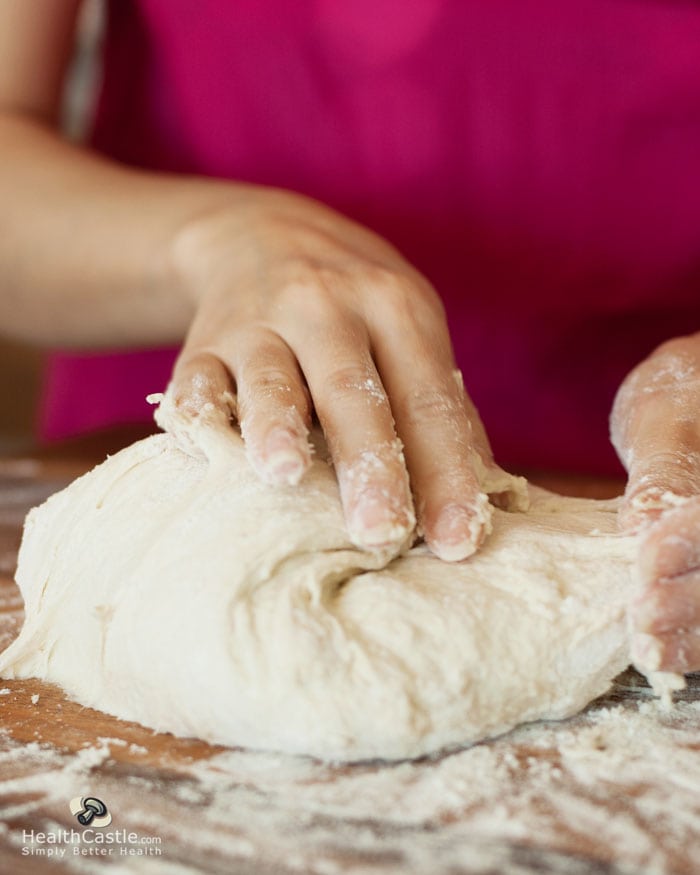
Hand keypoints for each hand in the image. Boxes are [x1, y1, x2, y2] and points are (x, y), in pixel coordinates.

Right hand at [167, 188, 509, 558]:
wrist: (262, 235)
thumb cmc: (355, 307)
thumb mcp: (409, 329)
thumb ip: (442, 407)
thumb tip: (487, 494)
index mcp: (396, 309)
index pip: (429, 400)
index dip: (447, 471)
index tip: (457, 540)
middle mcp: (328, 307)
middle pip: (353, 392)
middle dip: (371, 464)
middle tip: (383, 532)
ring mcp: (260, 321)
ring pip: (271, 377)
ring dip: (276, 424)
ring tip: (285, 473)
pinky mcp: (205, 340)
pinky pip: (196, 377)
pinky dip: (197, 411)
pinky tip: (200, 444)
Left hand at [611, 333, 699, 673]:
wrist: (698, 395)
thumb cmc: (686, 391)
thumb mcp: (670, 414)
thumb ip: (664, 471)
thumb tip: (641, 528)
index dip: (694, 544)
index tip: (647, 562)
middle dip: (698, 603)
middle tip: (644, 623)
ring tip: (652, 651)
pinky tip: (669, 651)